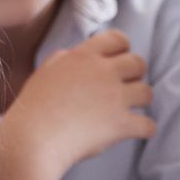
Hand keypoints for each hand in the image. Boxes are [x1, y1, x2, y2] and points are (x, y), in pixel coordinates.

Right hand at [2, 29, 154, 178]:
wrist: (32, 141)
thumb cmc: (32, 110)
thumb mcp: (45, 73)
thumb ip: (64, 59)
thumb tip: (76, 55)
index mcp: (83, 56)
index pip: (118, 39)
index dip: (122, 50)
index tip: (119, 62)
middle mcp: (103, 73)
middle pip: (138, 63)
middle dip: (135, 75)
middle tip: (125, 87)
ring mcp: (114, 98)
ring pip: (147, 92)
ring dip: (141, 101)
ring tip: (130, 110)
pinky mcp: (121, 125)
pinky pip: (148, 124)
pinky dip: (145, 129)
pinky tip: (137, 131)